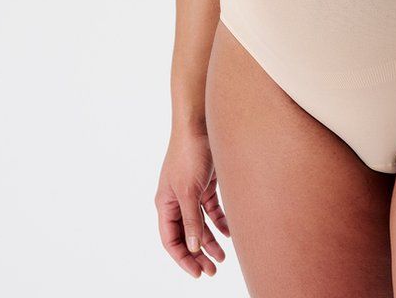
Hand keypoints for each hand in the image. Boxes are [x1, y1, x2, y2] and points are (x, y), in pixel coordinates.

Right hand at [155, 126, 229, 278]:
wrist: (201, 122)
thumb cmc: (189, 153)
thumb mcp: (189, 190)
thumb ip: (191, 220)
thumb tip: (192, 247)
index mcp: (165, 203)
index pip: (171, 240)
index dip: (183, 258)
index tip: (198, 273)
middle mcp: (177, 200)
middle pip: (186, 235)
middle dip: (198, 254)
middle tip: (212, 271)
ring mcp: (192, 191)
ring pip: (200, 224)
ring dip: (210, 241)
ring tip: (223, 258)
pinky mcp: (206, 183)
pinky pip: (212, 209)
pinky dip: (220, 222)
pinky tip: (230, 233)